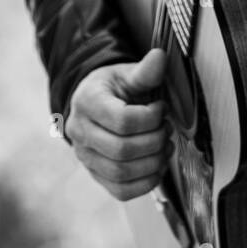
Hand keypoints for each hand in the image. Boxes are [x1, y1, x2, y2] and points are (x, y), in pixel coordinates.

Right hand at [65, 49, 171, 201]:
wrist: (94, 104)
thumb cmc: (113, 88)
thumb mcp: (126, 74)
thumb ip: (144, 71)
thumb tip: (160, 57)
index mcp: (87, 102)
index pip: (122, 120)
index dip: (151, 118)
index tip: (161, 108)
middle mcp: (80, 132)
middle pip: (121, 150)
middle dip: (154, 142)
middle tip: (166, 129)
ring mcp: (85, 157)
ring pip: (121, 173)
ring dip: (152, 163)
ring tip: (165, 147)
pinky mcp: (96, 175)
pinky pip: (120, 191)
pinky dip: (145, 184)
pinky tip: (158, 167)